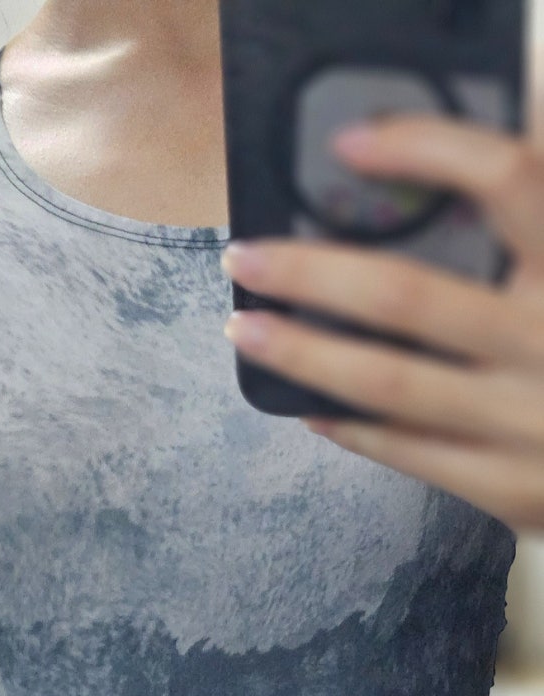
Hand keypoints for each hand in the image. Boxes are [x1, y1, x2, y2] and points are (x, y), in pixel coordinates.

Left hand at [220, 114, 543, 534]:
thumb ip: (529, 235)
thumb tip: (442, 177)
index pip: (511, 180)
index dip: (428, 149)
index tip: (350, 142)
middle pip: (408, 295)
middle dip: (310, 273)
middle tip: (243, 257)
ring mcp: (530, 422)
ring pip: (390, 382)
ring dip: (305, 354)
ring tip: (246, 330)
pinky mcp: (514, 489)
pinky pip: (411, 453)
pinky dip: (351, 427)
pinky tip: (308, 407)